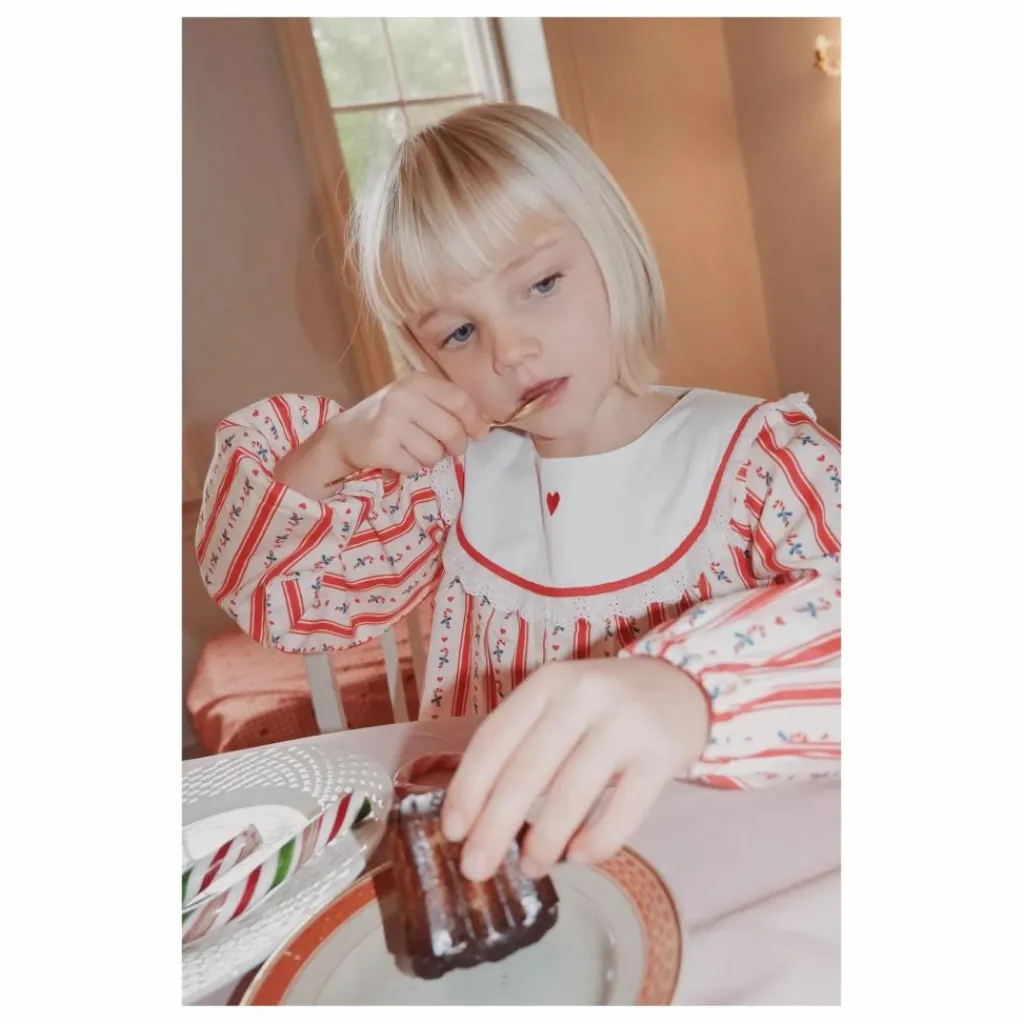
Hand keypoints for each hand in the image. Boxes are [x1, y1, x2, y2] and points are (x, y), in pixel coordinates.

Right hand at [335, 373, 490, 475]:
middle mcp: (403, 397)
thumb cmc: (389, 418)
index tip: (479, 434)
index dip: (475, 421)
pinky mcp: (380, 446)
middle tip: (447, 449)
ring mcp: (390, 421)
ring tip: (412, 450)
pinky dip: (409, 468)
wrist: (345, 435)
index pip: (460, 400)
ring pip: (434, 453)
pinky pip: (414, 467)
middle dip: (456, 447)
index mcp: (416, 381)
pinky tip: (397, 457)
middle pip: (452, 430)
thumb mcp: (416, 401)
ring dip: (429, 459)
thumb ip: (446, 407)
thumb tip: (483, 428)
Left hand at [440, 656, 710, 881]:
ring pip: (572, 792)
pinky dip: (597, 841)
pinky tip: (579, 857)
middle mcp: (583, 695)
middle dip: (495, 825)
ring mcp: (625, 723)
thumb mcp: (558, 705)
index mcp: (547, 684)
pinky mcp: (662, 752)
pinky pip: (624, 809)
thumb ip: (524, 744)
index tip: (452, 831)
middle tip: (476, 868)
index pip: (495, 738)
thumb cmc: (602, 707)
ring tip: (531, 867)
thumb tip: (478, 817)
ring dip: (545, 840)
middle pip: (528, 769)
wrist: (680, 685)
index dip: (469, 787)